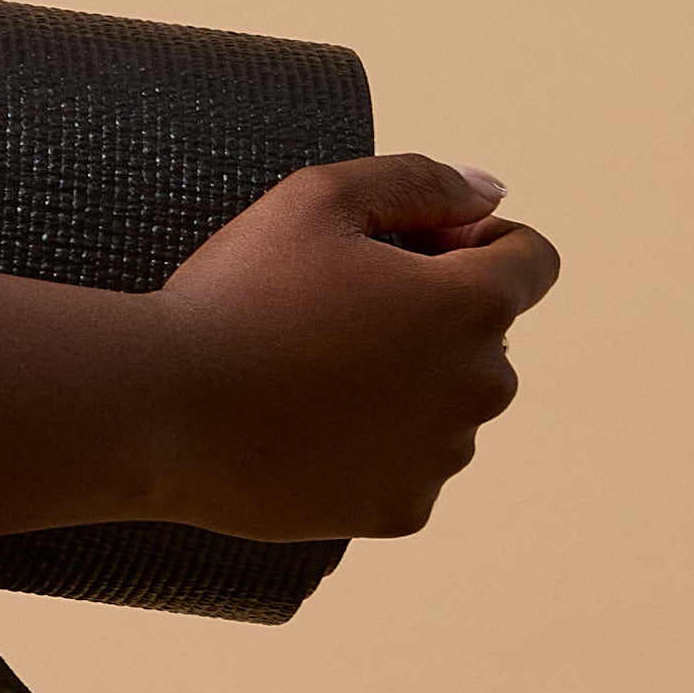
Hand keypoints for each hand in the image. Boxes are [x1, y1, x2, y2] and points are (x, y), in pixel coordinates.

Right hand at [144, 152, 560, 540]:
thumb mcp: (318, 197)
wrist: (160, 410)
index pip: (533, 259)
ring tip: (309, 372)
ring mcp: (444, 458)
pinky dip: (373, 445)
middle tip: (333, 308)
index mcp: (472, 305)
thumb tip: (492, 190)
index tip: (411, 246)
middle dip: (432, 313)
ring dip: (405, 382)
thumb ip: (421, 180)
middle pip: (486, 335)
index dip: (476, 238)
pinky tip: (306, 427)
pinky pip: (410, 465)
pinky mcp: (403, 512)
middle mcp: (481, 387)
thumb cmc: (237, 294)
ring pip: (448, 404)